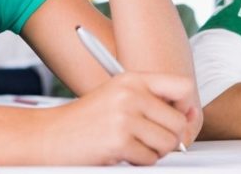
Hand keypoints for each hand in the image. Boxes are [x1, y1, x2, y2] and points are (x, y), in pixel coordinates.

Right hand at [39, 72, 197, 165]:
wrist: (49, 136)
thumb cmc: (85, 121)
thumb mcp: (118, 98)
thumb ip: (152, 102)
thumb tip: (191, 117)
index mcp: (133, 79)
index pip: (182, 87)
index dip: (186, 108)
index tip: (177, 120)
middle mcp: (131, 93)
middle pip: (178, 122)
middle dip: (168, 139)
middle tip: (147, 141)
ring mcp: (125, 116)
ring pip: (167, 143)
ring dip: (153, 152)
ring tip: (131, 146)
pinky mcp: (119, 140)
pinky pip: (149, 159)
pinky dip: (138, 162)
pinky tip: (119, 153)